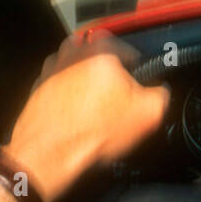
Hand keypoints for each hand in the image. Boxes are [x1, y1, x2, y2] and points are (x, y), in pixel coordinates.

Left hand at [7, 30, 169, 201]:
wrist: (49, 154)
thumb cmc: (95, 131)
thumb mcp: (148, 114)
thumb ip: (162, 94)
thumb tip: (160, 91)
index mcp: (101, 48)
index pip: (129, 50)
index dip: (138, 72)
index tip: (137, 91)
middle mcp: (72, 51)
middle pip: (101, 59)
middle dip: (110, 77)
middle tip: (116, 102)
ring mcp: (51, 69)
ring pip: (78, 71)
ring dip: (87, 86)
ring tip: (95, 111)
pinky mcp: (38, 88)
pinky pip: (61, 87)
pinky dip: (69, 99)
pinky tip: (76, 119)